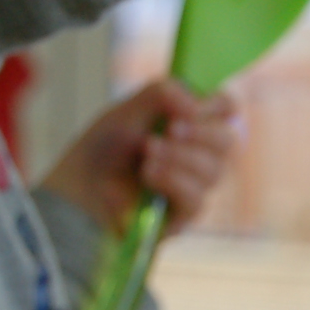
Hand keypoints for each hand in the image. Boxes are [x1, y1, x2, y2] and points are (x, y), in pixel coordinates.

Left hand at [40, 80, 238, 236]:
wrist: (80, 185)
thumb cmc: (104, 148)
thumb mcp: (129, 110)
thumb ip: (162, 94)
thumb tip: (195, 106)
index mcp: (190, 123)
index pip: (226, 110)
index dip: (217, 106)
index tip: (192, 108)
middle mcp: (198, 153)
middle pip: (228, 141)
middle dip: (201, 133)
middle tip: (171, 129)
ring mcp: (194, 185)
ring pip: (213, 170)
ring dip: (179, 158)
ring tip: (146, 153)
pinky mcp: (184, 214)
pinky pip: (197, 198)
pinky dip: (173, 181)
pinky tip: (148, 175)